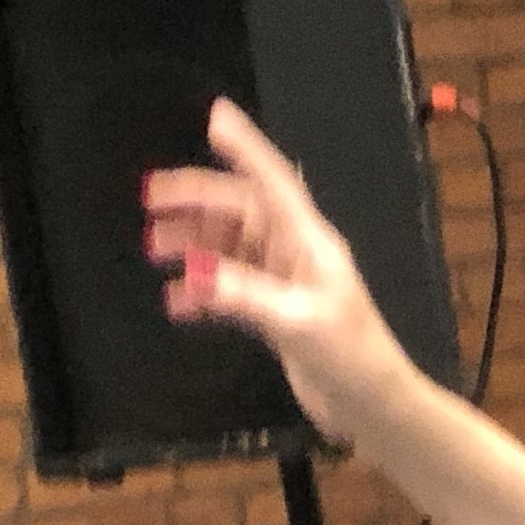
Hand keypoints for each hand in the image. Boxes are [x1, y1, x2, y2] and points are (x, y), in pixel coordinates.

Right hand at [140, 97, 419, 438]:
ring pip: (230, 247)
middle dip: (196, 201)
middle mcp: (297, 254)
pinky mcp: (275, 313)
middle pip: (240, 211)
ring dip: (193, 244)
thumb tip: (194, 274)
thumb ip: (245, 296)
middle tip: (150, 201)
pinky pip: (229, 287)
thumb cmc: (353, 359)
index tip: (216, 117)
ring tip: (155, 249)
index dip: (246, 148)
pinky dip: (202, 290)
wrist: (374, 408)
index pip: (274, 182)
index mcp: (311, 243)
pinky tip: (177, 301)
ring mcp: (285, 283)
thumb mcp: (298, 323)